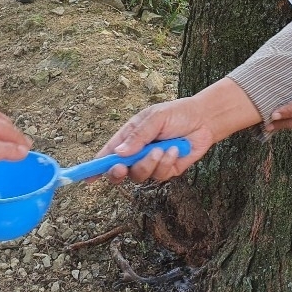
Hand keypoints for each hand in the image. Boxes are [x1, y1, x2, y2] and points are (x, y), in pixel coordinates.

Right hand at [98, 78, 260, 183]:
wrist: (204, 120)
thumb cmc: (177, 113)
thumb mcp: (155, 117)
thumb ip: (138, 136)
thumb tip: (119, 154)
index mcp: (129, 137)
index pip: (108, 154)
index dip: (96, 167)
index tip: (87, 178)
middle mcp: (137, 153)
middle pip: (119, 172)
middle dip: (118, 172)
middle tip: (122, 167)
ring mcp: (152, 163)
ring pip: (140, 175)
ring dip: (150, 163)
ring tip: (163, 148)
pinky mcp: (167, 171)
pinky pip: (161, 175)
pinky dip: (168, 162)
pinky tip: (176, 149)